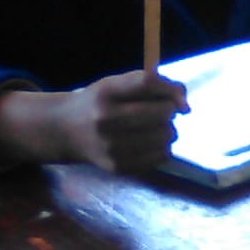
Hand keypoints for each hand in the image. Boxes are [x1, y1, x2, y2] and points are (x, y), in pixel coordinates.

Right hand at [0, 71, 188, 172]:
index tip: (179, 99)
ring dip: (168, 130)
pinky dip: (163, 148)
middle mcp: (105, 119)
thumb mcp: (118, 84)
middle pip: (162, 112)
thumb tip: (185, 105)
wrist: (64, 130)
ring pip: (166, 136)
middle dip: (169, 111)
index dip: (171, 89)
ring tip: (152, 128)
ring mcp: (111, 146)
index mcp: (106, 91)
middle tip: (160, 113)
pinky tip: (148, 143)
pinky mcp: (118, 166)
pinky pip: (162, 156)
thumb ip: (153, 85)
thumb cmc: (100, 103)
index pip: (148, 82)